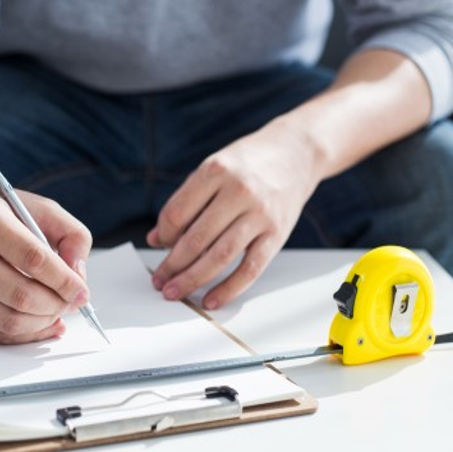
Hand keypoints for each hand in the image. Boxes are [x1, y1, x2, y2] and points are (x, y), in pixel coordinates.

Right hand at [0, 183, 92, 343]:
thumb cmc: (2, 213)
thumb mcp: (43, 209)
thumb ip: (72, 237)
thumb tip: (78, 277)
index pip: (32, 258)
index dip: (64, 281)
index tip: (82, 291)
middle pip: (20, 295)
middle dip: (56, 305)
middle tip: (72, 302)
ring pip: (9, 320)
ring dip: (43, 322)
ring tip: (59, 310)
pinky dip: (26, 333)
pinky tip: (43, 322)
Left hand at [148, 120, 321, 308]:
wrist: (297, 151)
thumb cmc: (249, 162)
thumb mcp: (213, 168)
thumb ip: (185, 201)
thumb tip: (156, 238)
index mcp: (216, 171)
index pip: (177, 213)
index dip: (163, 235)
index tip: (158, 246)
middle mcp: (238, 191)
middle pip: (195, 239)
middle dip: (171, 265)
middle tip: (158, 281)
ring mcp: (260, 214)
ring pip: (219, 256)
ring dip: (192, 279)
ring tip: (174, 292)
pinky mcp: (277, 233)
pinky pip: (250, 268)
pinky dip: (228, 288)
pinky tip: (211, 300)